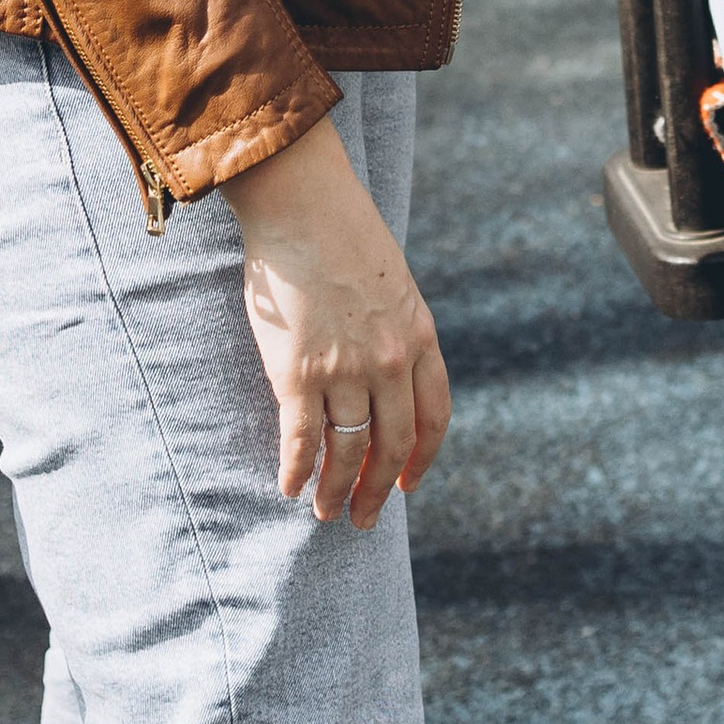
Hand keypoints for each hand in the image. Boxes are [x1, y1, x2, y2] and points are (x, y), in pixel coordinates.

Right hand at [223, 115, 449, 525]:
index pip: (434, 417)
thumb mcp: (394, 282)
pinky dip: (296, 471)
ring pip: (347, 451)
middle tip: (365, 518)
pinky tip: (289, 489)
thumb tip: (385, 366)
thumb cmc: (343, 233)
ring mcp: (345, 369)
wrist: (304, 204)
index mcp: (421, 337)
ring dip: (337, 492)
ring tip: (325, 514)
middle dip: (378, 489)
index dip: (421, 459)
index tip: (407, 483)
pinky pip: (301, 439)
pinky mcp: (297, 373)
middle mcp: (390, 361)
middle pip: (393, 444)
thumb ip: (396, 327)